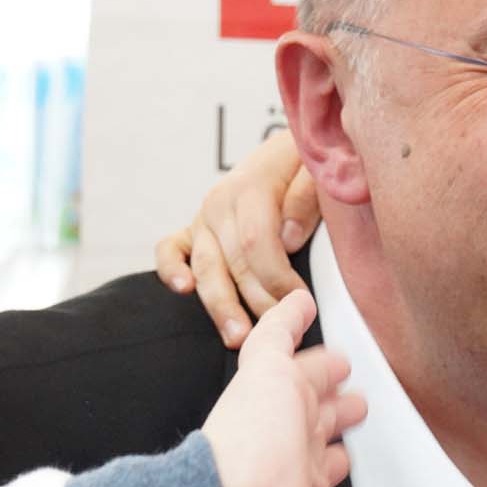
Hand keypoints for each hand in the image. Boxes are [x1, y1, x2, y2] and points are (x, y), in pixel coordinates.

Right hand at [154, 132, 318, 347]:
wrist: (290, 149)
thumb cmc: (307, 163)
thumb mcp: (316, 168)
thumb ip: (305, 197)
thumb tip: (287, 237)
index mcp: (251, 185)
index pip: (256, 241)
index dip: (277, 278)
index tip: (300, 304)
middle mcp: (220, 203)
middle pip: (233, 262)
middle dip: (257, 302)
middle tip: (279, 332)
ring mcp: (203, 218)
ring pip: (205, 266)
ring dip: (221, 305)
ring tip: (238, 336)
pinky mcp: (194, 230)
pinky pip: (171, 250)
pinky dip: (170, 270)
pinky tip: (182, 289)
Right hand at [200, 288, 365, 486]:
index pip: (310, 479)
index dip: (327, 468)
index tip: (340, 461)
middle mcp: (278, 461)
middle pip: (311, 427)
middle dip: (332, 416)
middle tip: (353, 402)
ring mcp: (271, 418)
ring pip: (302, 382)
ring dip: (322, 369)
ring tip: (342, 359)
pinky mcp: (262, 381)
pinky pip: (276, 337)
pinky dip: (287, 318)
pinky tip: (301, 303)